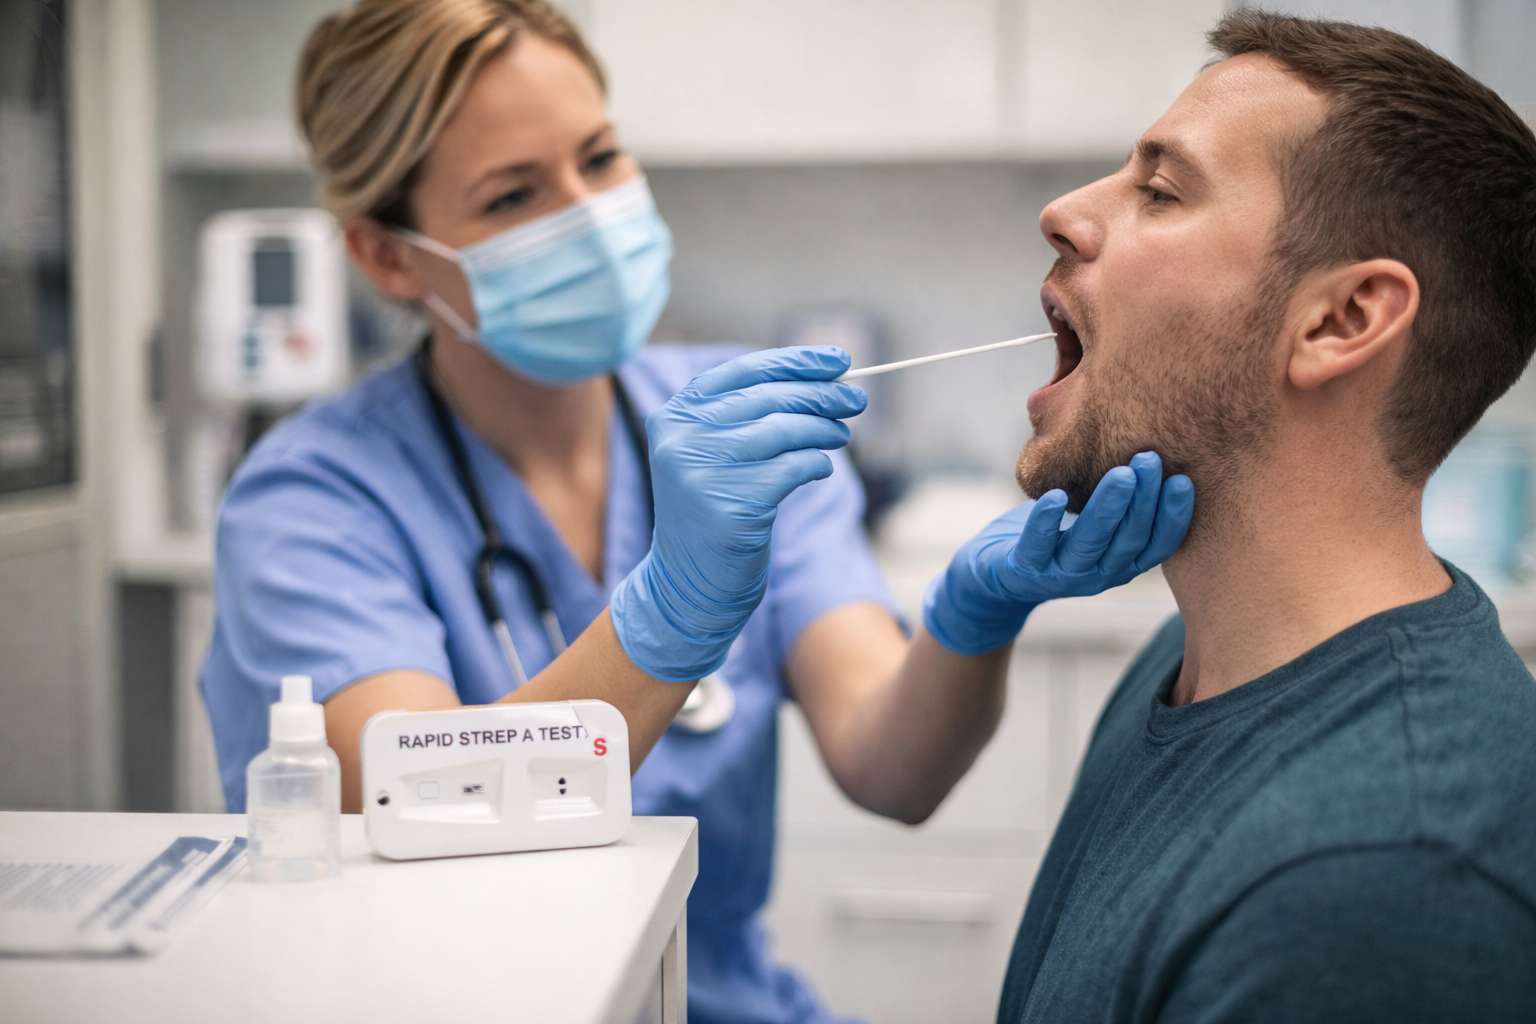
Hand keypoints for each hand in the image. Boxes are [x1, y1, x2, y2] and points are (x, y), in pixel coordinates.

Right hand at [611, 347, 866, 680]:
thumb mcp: (715, 452)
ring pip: (784, 430)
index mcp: (675, 414)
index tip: (838, 361)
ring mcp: (703, 472)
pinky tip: (821, 467)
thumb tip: (822, 378)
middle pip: (769, 398)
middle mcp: (682, 438)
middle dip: (822, 394)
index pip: (744, 371)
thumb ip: (750, 413)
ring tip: (842, 434)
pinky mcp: (731, 506)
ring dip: (824, 428)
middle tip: (857, 399)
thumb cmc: (714, 507)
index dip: (795, 362)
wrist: (689, 581)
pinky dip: (816, 464)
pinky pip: (792, 469)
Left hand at [923, 452, 1193, 655]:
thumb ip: (1118, 498)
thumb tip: (1150, 444)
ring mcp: (1062, 575)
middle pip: (1128, 540)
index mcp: (1121, 563)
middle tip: (1150, 459)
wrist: (995, 578)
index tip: (1185, 480)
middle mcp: (1098, 574)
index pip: (1157, 545)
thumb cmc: (1053, 537)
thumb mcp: (1092, 521)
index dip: (1173, 517)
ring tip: (1121, 473)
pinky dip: (1048, 520)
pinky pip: (1038, 545)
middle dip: (1143, 500)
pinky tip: (1056, 495)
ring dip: (1107, 507)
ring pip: (1090, 542)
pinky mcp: (1025, 570)